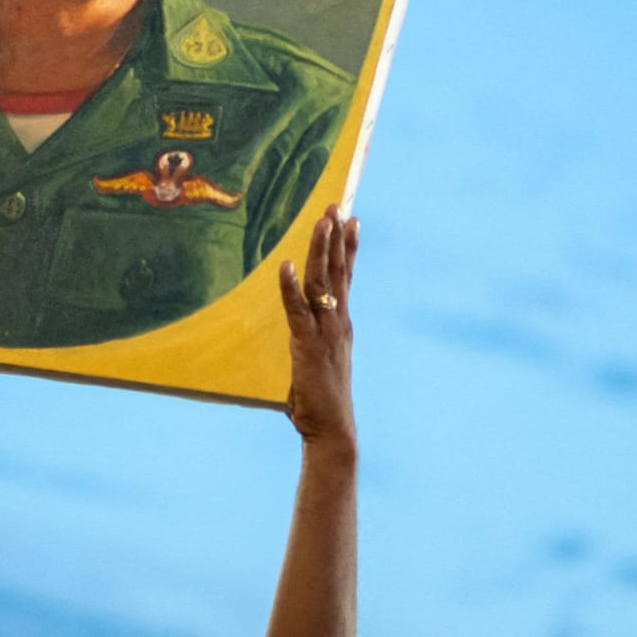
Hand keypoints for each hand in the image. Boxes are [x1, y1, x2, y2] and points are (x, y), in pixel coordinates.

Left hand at [276, 205, 358, 447]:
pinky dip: (289, 286)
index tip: (352, 218)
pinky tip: (285, 265)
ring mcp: (325, 332)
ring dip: (320, 250)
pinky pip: (296, 309)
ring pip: (321, 283)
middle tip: (336, 206)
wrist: (333, 430)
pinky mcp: (307, 345)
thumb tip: (302, 330)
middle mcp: (338, 322)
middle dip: (336, 237)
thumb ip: (314, 340)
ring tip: (321, 221)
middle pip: (337, 271)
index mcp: (341, 324)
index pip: (346, 277)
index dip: (348, 247)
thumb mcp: (321, 360)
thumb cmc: (322, 400)